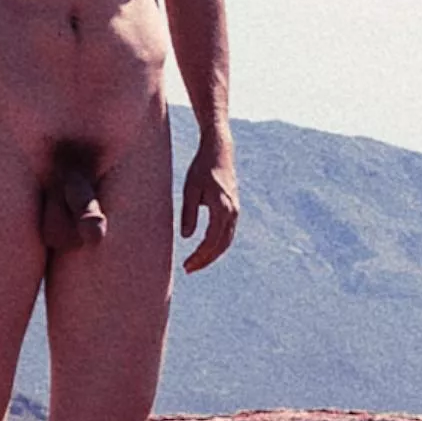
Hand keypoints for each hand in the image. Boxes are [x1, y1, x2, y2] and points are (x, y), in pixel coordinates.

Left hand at [179, 134, 241, 272]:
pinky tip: (205, 248)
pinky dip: (217, 244)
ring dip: (212, 254)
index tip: (186, 265)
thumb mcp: (190, 190)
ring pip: (226, 241)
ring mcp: (235, 211)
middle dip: (205, 260)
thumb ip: (188, 214)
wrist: (219, 151)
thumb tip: (186, 236)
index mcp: (222, 208)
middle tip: (188, 269)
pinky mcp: (233, 208)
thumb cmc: (201, 168)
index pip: (211, 241)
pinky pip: (227, 233)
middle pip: (221, 245)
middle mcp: (232, 212)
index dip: (199, 256)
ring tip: (195, 263)